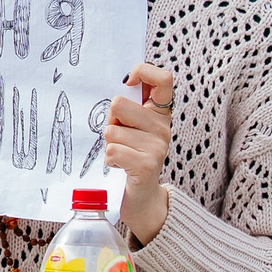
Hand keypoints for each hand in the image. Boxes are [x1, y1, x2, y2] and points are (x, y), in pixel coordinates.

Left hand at [108, 63, 176, 244]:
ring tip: (121, 154)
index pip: (163, 78)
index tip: (128, 82)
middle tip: (119, 137)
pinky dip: (109, 159)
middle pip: (119, 103)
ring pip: (111, 129)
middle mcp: (163, 127)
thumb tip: (118, 82)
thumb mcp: (131, 127)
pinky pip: (112, 149)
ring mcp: (157, 146)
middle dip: (110, 120)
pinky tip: (120, 167)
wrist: (140, 199)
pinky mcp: (147, 164)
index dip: (143, 72)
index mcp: (160, 113)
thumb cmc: (129, 157)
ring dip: (109, 143)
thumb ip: (127, 106)